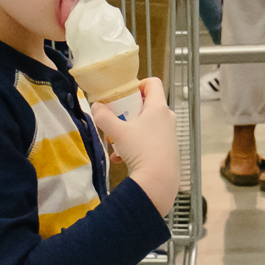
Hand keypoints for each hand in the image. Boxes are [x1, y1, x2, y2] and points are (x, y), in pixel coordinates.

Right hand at [90, 78, 178, 216]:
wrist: (158, 181)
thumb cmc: (141, 150)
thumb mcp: (118, 132)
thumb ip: (104, 117)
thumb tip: (95, 106)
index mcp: (158, 107)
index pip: (153, 83)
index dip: (138, 84)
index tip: (125, 94)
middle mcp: (167, 118)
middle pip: (147, 105)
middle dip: (129, 112)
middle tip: (116, 120)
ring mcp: (169, 134)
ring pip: (146, 126)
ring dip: (129, 132)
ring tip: (115, 144)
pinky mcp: (168, 150)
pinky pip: (149, 141)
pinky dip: (135, 146)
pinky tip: (121, 159)